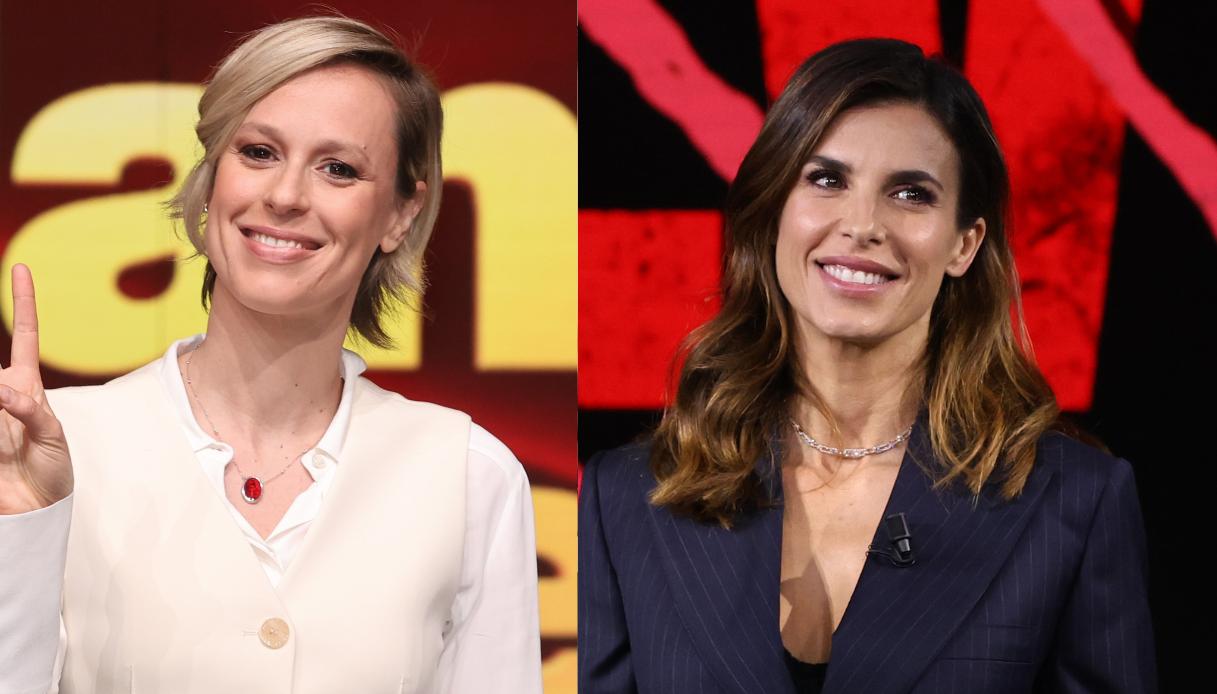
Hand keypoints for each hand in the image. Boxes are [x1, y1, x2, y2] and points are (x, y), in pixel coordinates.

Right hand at [0, 264, 70, 513]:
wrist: (35, 509)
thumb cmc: (52, 470)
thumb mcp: (52, 437)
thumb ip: (29, 411)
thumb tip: (0, 390)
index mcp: (27, 385)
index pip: (25, 334)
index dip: (24, 302)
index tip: (21, 268)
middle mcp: (0, 392)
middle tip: (8, 392)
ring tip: (7, 434)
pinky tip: (1, 430)